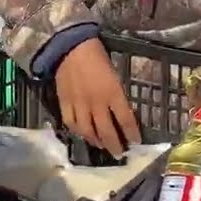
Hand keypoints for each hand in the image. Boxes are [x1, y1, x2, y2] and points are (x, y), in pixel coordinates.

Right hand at [54, 38, 141, 156]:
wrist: (71, 47)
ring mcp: (79, 105)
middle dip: (114, 145)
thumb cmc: (97, 56)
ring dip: (96, 142)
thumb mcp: (114, 74)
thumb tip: (120, 111)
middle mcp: (97, 103)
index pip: (126, 120)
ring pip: (88, 132)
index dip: (132, 134)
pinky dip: (78, 132)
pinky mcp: (65, 103)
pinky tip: (82, 134)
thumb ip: (117, 94)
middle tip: (119, 153)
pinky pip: (71, 123)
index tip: (136, 142)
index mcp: (113, 93)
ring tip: (101, 146)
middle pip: (107, 131)